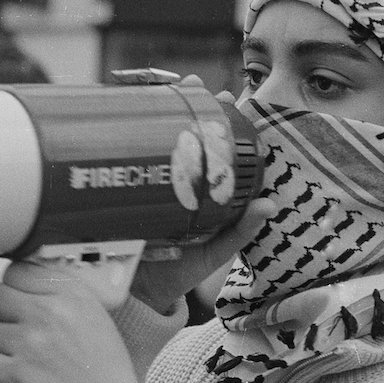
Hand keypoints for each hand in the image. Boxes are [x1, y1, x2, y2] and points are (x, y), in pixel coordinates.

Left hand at [0, 262, 141, 382]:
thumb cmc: (106, 379)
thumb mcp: (97, 325)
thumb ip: (65, 305)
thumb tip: (27, 296)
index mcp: (73, 296)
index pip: (19, 271)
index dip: (14, 288)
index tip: (18, 301)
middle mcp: (50, 312)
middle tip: (13, 332)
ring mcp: (30, 341)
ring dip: (3, 350)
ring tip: (30, 367)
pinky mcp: (14, 372)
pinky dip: (1, 377)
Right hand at [129, 74, 275, 313]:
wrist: (131, 297)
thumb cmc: (176, 272)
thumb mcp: (211, 253)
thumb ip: (238, 232)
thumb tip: (269, 205)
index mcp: (195, 190)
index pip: (209, 146)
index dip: (218, 119)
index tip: (225, 96)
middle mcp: (169, 180)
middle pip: (178, 132)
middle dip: (187, 103)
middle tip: (195, 85)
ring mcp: (141, 183)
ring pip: (149, 138)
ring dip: (156, 108)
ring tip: (171, 89)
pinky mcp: (113, 191)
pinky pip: (118, 156)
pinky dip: (120, 133)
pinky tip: (123, 111)